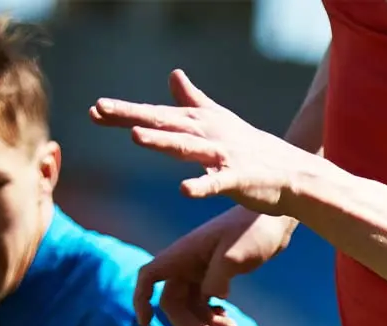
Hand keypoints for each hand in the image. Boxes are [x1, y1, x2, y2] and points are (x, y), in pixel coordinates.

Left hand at [92, 71, 317, 216]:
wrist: (292, 172)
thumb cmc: (253, 149)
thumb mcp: (219, 119)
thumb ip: (192, 100)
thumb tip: (174, 74)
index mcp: (199, 124)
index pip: (156, 116)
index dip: (125, 112)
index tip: (95, 109)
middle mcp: (207, 134)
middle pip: (163, 125)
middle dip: (131, 117)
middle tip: (99, 110)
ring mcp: (223, 156)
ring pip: (187, 148)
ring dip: (162, 142)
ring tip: (135, 137)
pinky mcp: (239, 180)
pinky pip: (217, 184)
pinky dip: (202, 185)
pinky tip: (185, 190)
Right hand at [132, 207, 296, 325]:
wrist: (275, 222)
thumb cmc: (254, 231)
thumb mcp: (235, 255)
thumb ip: (217, 278)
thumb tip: (211, 298)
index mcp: (184, 253)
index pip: (149, 276)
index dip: (142, 299)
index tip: (146, 323)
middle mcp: (187, 262)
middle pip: (172, 301)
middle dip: (188, 323)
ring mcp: (200, 270)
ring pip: (191, 306)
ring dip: (206, 322)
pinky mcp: (215, 276)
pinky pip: (204, 303)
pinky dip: (213, 315)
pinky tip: (229, 320)